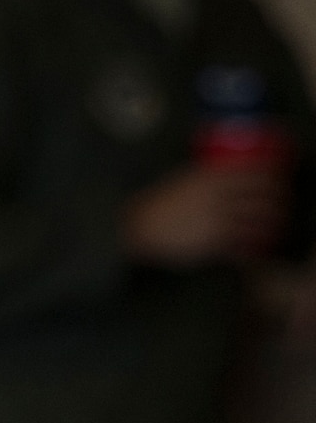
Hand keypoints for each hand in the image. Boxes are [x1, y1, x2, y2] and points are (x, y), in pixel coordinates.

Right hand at [123, 163, 285, 266]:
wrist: (140, 228)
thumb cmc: (158, 204)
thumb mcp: (181, 180)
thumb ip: (204, 176)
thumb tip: (222, 172)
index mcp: (212, 180)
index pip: (254, 174)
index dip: (273, 177)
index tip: (279, 181)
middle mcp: (219, 198)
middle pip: (261, 197)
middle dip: (279, 202)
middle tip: (282, 206)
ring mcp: (217, 221)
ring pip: (256, 221)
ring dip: (271, 225)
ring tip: (275, 227)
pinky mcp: (211, 243)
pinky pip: (240, 246)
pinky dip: (251, 250)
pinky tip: (254, 251)